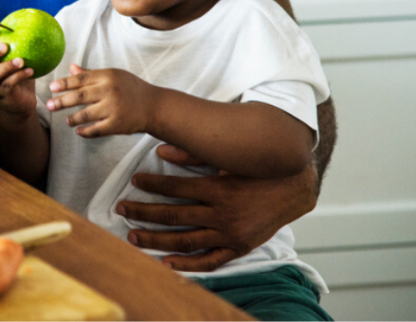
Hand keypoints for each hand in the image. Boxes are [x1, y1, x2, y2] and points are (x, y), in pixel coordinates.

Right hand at [0, 29, 35, 116]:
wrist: (21, 104)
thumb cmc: (20, 77)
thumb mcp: (19, 59)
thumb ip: (20, 45)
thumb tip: (32, 21)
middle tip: (4, 46)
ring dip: (6, 66)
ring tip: (21, 60)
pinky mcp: (3, 96)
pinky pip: (8, 86)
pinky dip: (19, 77)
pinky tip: (31, 71)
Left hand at [46, 64, 155, 137]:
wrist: (154, 106)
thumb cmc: (131, 88)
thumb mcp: (114, 76)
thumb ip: (91, 73)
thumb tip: (71, 68)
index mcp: (108, 76)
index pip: (81, 79)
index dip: (64, 83)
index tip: (51, 87)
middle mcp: (110, 91)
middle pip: (79, 96)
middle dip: (61, 101)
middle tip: (48, 105)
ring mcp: (113, 108)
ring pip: (85, 115)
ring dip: (73, 118)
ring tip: (67, 120)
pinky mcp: (117, 124)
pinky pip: (96, 130)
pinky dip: (85, 132)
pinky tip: (78, 131)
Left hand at [116, 144, 318, 271]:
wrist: (294, 189)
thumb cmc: (258, 169)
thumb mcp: (228, 157)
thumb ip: (194, 153)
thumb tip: (162, 149)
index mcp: (219, 188)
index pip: (175, 187)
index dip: (152, 183)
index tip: (134, 180)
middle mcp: (222, 214)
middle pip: (173, 216)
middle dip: (143, 212)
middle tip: (121, 209)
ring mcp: (230, 234)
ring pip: (185, 241)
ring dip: (156, 240)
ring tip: (132, 236)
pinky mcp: (239, 247)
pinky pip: (210, 261)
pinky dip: (188, 265)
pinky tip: (166, 262)